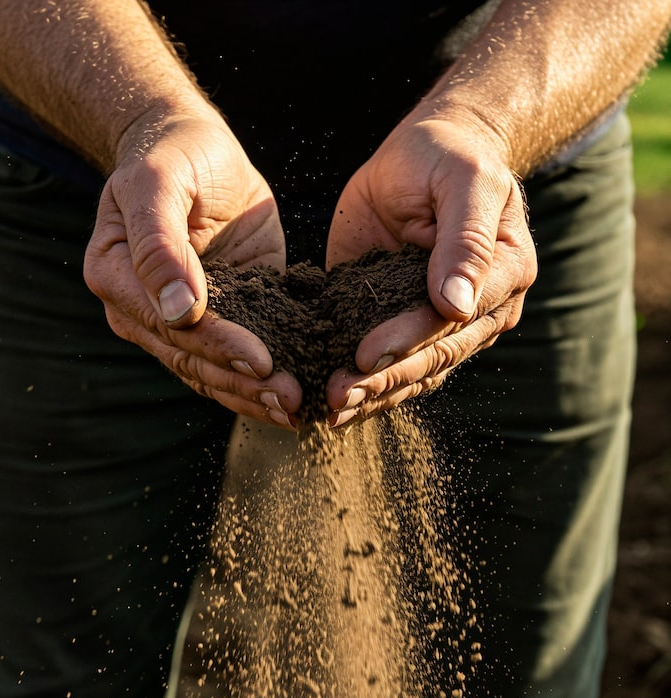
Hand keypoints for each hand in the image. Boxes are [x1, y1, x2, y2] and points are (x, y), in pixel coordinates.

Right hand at [84, 113, 301, 428]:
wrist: (192, 148)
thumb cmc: (173, 155)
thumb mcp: (160, 180)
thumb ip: (159, 242)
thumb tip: (178, 311)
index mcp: (116, 276)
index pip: (170, 325)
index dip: (218, 347)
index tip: (262, 361)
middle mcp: (141, 310)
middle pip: (192, 360)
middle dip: (243, 383)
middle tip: (290, 398)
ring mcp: (177, 323)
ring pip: (211, 373)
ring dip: (253, 396)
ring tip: (296, 408)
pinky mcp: (216, 322)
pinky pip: (233, 363)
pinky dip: (260, 384)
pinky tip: (293, 400)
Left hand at [325, 113, 536, 425]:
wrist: (429, 150)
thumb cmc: (449, 154)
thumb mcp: (464, 179)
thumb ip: (464, 238)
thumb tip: (457, 307)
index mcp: (504, 275)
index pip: (453, 320)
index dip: (408, 340)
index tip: (365, 355)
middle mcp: (482, 311)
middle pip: (433, 358)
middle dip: (384, 380)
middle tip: (338, 395)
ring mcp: (446, 325)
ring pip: (415, 374)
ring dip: (373, 396)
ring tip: (331, 411)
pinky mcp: (410, 325)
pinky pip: (394, 367)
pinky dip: (366, 387)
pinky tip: (333, 405)